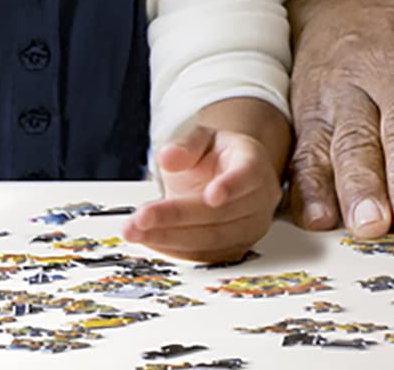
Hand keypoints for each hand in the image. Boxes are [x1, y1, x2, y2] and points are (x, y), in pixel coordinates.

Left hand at [125, 121, 282, 262]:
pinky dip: (173, 249)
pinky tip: (148, 239)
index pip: (247, 176)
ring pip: (211, 239)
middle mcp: (259, 200)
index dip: (231, 186)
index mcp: (253, 164)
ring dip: (169, 237)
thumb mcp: (202, 139)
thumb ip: (186, 145)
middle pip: (220, 215)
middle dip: (177, 217)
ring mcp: (249, 228)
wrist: (227, 177)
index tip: (211, 196)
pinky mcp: (235, 249)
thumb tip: (168, 157)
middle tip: (141, 217)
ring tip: (135, 231)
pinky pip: (204, 255)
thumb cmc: (216, 157)